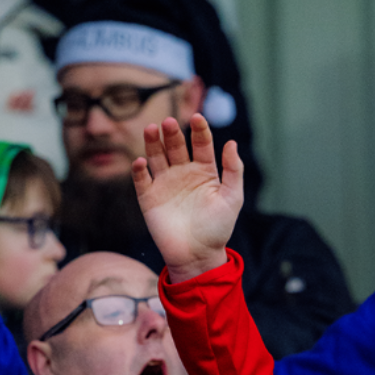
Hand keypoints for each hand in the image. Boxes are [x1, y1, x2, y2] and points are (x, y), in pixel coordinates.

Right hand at [132, 114, 241, 282]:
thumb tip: (232, 142)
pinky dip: (139, 170)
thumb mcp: (233, 199)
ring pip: (157, 156)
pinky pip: (141, 179)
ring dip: (153, 143)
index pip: (201, 144)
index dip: (199, 130)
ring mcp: (165, 184)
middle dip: (173, 133)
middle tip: (169, 123)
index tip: (197, 118)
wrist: (198, 255)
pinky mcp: (149, 197)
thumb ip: (234, 171)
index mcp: (205, 171)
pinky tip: (141, 162)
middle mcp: (184, 173)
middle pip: (176, 146)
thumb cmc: (218, 228)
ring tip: (152, 129)